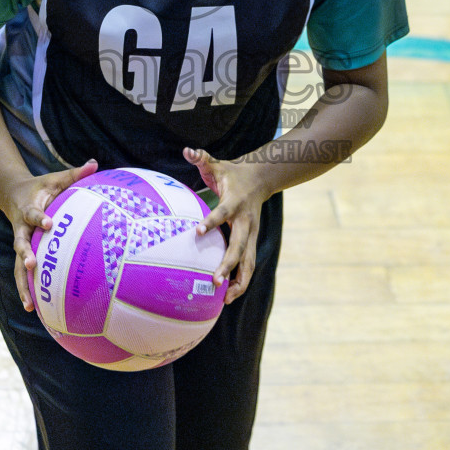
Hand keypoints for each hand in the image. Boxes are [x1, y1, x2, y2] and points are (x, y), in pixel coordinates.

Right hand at [8, 159, 97, 312]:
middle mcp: (21, 230)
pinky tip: (35, 310)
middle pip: (20, 245)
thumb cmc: (42, 188)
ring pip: (18, 267)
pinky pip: (24, 275)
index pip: (34, 214)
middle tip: (31, 266)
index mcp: (29, 210)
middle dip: (25, 256)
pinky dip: (28, 291)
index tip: (48, 223)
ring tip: (28, 305)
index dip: (40, 218)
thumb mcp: (56, 179)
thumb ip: (74, 174)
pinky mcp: (24, 255)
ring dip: (23, 285)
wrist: (13, 195)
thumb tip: (95, 163)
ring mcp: (21, 244)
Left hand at [185, 147, 271, 303]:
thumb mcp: (217, 165)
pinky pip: (248, 264)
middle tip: (215, 281)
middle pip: (239, 247)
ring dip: (239, 281)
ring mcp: (252, 234)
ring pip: (249, 261)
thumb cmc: (232, 174)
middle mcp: (246, 222)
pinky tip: (230, 296)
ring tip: (226, 299)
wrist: (261, 179)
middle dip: (228, 265)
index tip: (198, 232)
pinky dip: (241, 281)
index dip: (211, 222)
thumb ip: (202, 158)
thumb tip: (187, 150)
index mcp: (235, 203)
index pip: (222, 213)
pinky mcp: (252, 242)